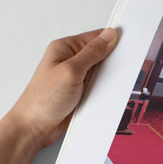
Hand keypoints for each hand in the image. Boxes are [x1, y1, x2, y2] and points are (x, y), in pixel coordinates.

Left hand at [8, 28, 117, 149]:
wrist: (35, 127)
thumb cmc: (42, 100)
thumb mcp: (71, 71)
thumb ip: (92, 53)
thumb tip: (109, 36)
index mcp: (65, 48)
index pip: (96, 37)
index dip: (112, 40)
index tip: (127, 45)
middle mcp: (71, 60)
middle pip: (101, 54)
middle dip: (111, 62)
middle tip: (114, 70)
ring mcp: (77, 76)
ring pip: (103, 72)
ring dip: (108, 79)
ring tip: (103, 86)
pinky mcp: (82, 90)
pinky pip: (100, 86)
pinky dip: (105, 90)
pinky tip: (104, 95)